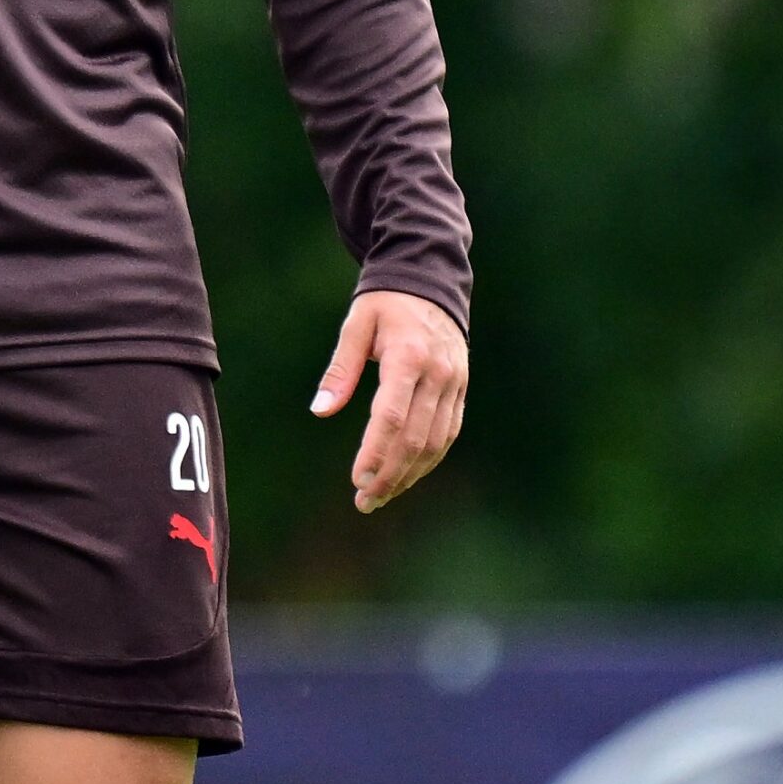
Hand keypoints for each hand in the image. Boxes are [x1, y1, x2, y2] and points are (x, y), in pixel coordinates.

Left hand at [310, 290, 467, 513]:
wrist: (431, 283)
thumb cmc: (386, 304)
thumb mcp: (356, 325)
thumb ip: (340, 369)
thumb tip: (321, 411)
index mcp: (408, 356)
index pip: (391, 417)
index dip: (375, 453)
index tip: (357, 480)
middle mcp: (437, 374)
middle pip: (415, 438)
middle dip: (389, 475)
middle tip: (363, 501)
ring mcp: (454, 383)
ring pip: (435, 443)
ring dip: (409, 475)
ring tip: (380, 496)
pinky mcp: (461, 390)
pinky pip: (447, 434)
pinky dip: (428, 460)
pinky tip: (407, 476)